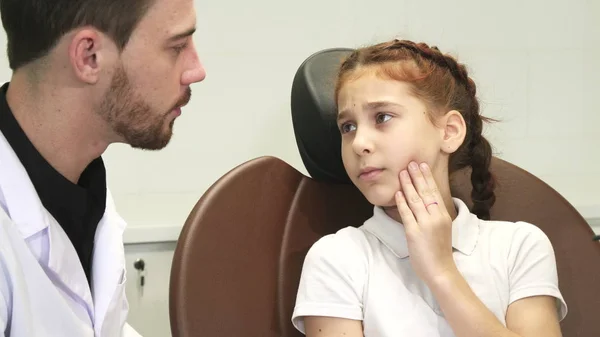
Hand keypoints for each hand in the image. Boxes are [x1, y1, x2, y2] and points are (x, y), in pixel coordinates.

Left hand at [395, 161, 457, 284]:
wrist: (441, 270)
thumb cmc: (440, 251)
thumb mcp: (443, 229)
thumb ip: (435, 216)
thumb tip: (427, 203)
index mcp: (444, 216)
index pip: (434, 192)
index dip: (427, 178)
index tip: (422, 165)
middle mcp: (436, 217)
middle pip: (425, 192)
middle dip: (417, 176)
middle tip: (411, 162)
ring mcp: (425, 224)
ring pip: (415, 200)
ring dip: (407, 185)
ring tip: (402, 172)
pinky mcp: (414, 232)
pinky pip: (406, 214)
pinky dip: (401, 202)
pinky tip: (397, 193)